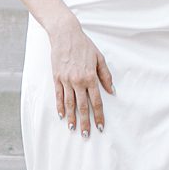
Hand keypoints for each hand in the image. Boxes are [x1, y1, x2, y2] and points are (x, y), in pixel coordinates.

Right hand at [47, 15, 114, 136]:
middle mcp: (78, 81)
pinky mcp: (57, 78)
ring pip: (69, 104)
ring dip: (71, 118)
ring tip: (73, 129)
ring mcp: (66, 80)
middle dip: (85, 122)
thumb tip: (111, 91)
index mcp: (90, 77)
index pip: (96, 102)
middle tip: (87, 135)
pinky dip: (60, 107)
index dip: (98, 115)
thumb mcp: (99, 58)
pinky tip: (62, 116)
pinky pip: (59, 96)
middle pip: (82, 106)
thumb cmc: (84, 45)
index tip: (100, 126)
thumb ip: (106, 76)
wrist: (65, 35)